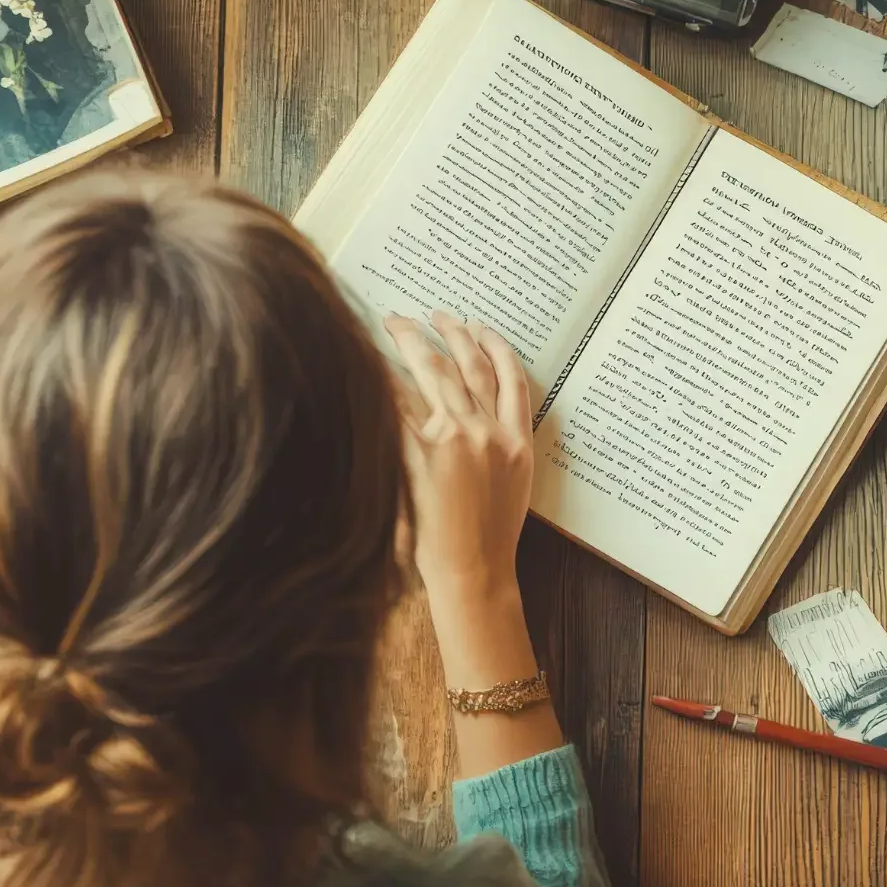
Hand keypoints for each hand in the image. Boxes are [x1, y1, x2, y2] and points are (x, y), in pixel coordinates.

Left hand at [385, 310, 557, 777]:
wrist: (474, 573)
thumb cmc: (490, 540)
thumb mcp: (513, 485)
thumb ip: (500, 446)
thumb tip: (480, 423)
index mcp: (517, 441)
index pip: (513, 378)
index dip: (496, 345)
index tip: (481, 326)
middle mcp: (489, 431)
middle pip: (469, 364)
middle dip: (450, 331)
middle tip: (435, 314)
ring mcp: (454, 438)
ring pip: (434, 371)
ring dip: (415, 339)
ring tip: (399, 322)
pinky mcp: (421, 452)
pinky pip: (398, 403)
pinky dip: (383, 378)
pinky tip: (368, 362)